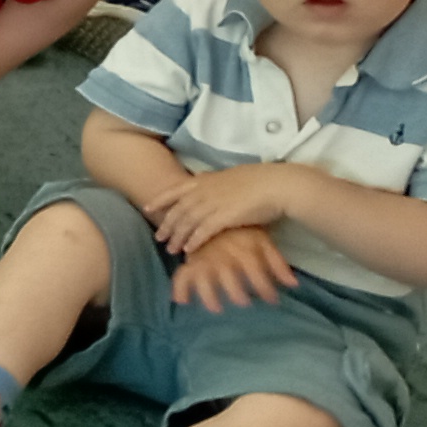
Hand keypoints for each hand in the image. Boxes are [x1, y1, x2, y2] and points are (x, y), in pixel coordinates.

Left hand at [146, 161, 304, 250]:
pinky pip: (202, 232)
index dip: (160, 199)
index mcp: (207, 179)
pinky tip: (188, 250)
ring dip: (177, 236)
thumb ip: (217, 181)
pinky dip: (193, 241)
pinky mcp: (224, 217)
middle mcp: (205, 190)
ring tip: (170, 249)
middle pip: (178, 210)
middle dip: (166, 224)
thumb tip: (207, 181)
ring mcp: (213, 203)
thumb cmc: (262, 180)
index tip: (148, 208)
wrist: (278, 185)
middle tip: (158, 237)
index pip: (176, 189)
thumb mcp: (232, 176)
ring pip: (187, 222)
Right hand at [169, 221, 298, 309]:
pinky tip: (182, 302)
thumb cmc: (242, 228)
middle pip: (227, 274)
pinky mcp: (191, 258)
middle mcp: (222, 253)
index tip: (273, 301)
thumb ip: (277, 263)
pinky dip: (180, 287)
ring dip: (208, 294)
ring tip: (216, 309)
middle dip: (236, 292)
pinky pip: (181, 274)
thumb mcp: (263, 241)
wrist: (213, 206)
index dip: (265, 287)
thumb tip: (294, 285)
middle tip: (244, 305)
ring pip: (203, 276)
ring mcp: (205, 256)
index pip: (255, 269)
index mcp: (242, 247)